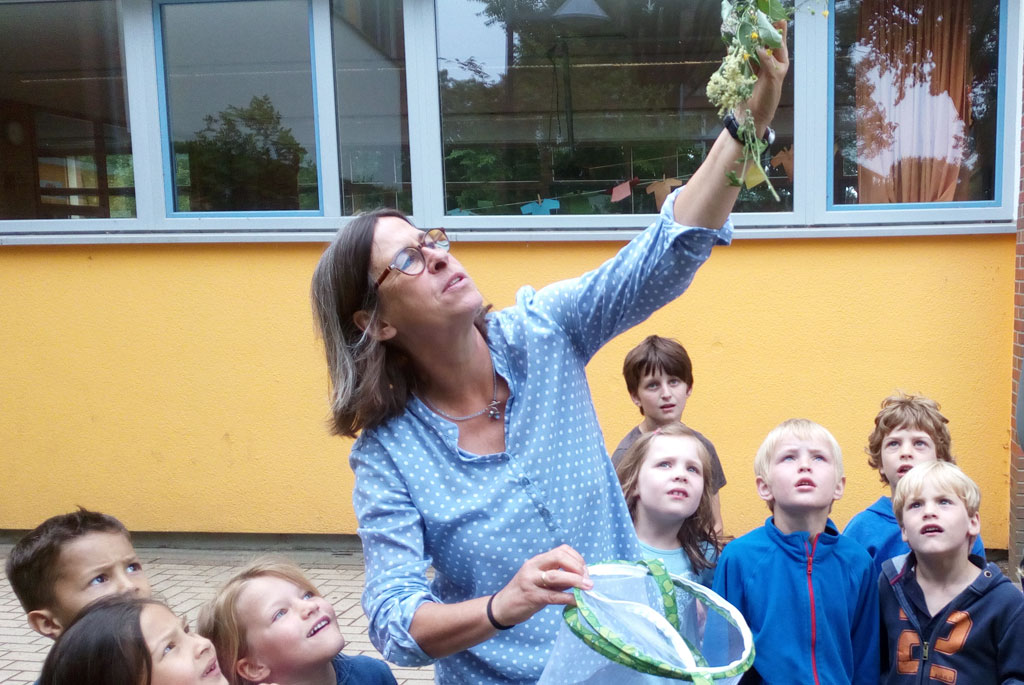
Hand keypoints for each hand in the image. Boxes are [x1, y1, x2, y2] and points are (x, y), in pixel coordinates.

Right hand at [488, 544, 592, 627]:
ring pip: (556, 575)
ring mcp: (531, 581)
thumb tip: (583, 577)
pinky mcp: (531, 597)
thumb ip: (559, 577)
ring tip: (588, 587)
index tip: (585, 571)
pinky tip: (577, 601)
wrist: (502, 607)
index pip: (561, 550)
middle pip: (559, 556)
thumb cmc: (525, 593)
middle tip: (587, 579)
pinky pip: (553, 596)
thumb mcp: (541, 580)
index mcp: (537, 561)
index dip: (577, 558)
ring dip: (576, 580)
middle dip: (578, 566)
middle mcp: (533, 567)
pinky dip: (569, 598)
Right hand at [740, 20, 789, 136]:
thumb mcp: (772, 79)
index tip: (775, 22)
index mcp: (780, 63)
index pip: (779, 44)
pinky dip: (737, 53)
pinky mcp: (745, 72)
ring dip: (748, 42)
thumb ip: (767, 62)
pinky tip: (733, 45)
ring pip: (752, 50)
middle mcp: (769, 63)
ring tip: (744, 31)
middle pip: (765, 44)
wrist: (752, 115)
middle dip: (761, 34)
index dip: (777, 32)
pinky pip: (741, 59)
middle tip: (756, 23)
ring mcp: (756, 67)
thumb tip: (760, 48)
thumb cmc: (767, 99)